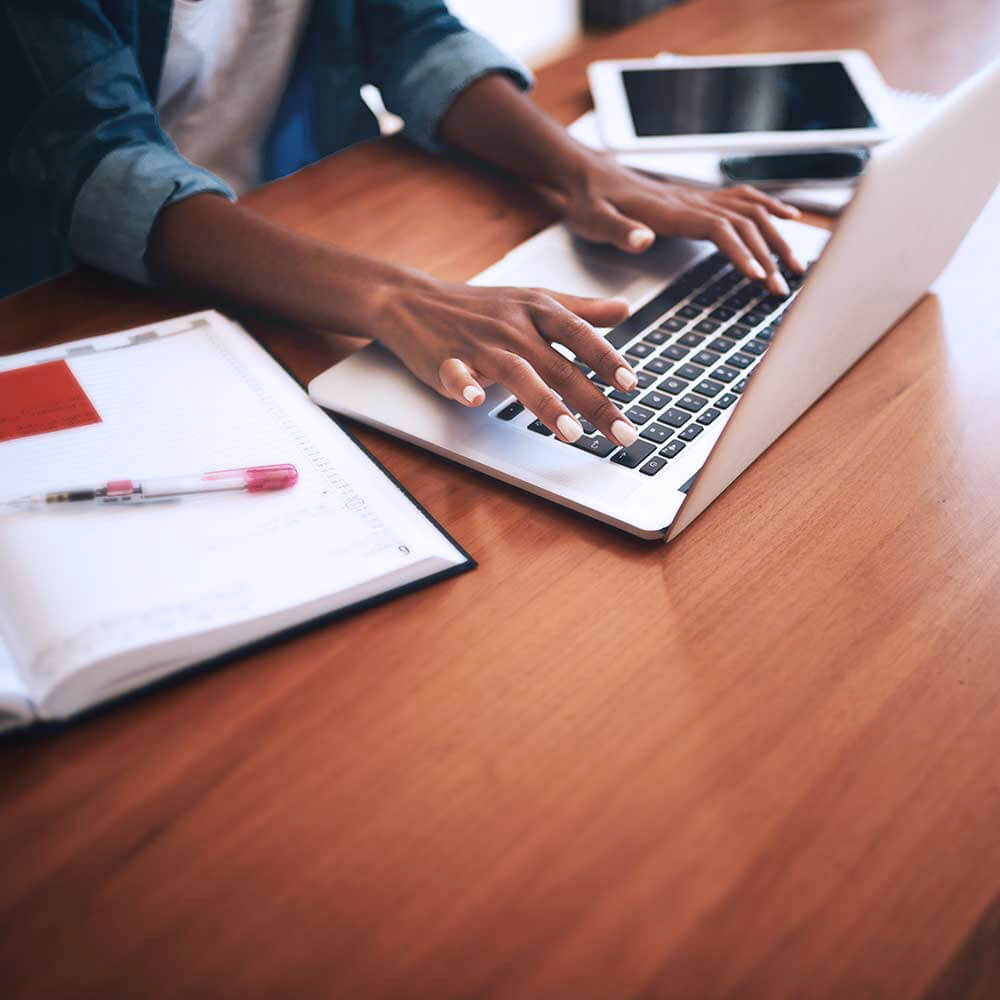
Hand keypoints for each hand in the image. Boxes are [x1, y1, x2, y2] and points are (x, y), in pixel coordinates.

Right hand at [372, 277, 643, 446]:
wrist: (413, 299)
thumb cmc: (479, 306)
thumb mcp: (533, 299)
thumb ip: (579, 310)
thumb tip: (624, 310)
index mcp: (537, 309)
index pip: (580, 334)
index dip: (606, 359)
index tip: (630, 385)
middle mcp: (513, 326)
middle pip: (560, 366)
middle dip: (594, 402)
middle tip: (623, 433)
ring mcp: (479, 343)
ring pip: (518, 373)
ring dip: (545, 403)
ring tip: (571, 433)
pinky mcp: (445, 360)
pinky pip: (456, 373)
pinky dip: (465, 385)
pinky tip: (476, 400)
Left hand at [551, 153, 805, 296]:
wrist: (585, 174)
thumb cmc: (588, 201)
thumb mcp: (593, 220)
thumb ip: (619, 231)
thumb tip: (644, 240)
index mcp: (669, 210)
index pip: (718, 228)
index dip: (741, 251)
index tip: (759, 277)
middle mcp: (690, 199)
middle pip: (744, 221)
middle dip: (769, 253)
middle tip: (785, 287)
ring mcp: (696, 197)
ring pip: (750, 211)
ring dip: (777, 237)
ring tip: (796, 266)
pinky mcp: (696, 198)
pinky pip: (743, 198)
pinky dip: (770, 207)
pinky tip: (790, 218)